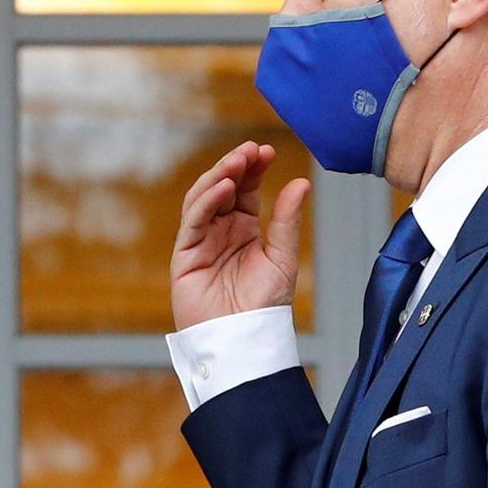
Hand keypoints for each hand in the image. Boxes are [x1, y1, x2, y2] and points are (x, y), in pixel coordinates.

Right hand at [171, 141, 310, 329]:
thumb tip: (301, 182)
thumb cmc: (264, 304)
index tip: (266, 150)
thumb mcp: (282, 257)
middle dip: (236, 165)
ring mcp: (201, 239)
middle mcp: (221, 229)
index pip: (247, 188)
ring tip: (238, 162)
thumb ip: (287, 220)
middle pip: (224, 187)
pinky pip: (193, 220)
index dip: (254, 168)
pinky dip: (207, 201)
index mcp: (244, 228)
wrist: (242, 338)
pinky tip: (224, 188)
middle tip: (252, 150)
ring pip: (204, 197)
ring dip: (219, 176)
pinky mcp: (185, 253)